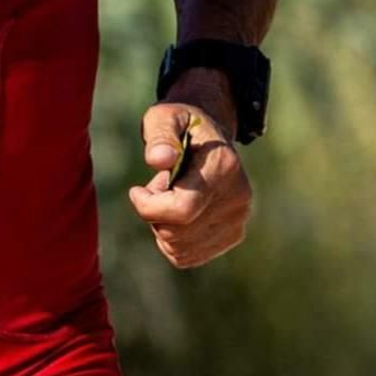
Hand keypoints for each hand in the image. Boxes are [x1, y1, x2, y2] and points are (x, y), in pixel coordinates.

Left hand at [127, 102, 251, 267]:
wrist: (209, 137)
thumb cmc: (179, 125)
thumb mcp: (163, 118)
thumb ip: (159, 136)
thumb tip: (158, 159)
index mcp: (223, 167)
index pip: (182, 209)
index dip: (148, 207)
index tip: (136, 190)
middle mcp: (238, 198)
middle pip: (176, 233)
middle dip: (155, 214)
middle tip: (159, 187)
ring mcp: (238, 219)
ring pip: (179, 249)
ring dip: (163, 227)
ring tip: (171, 197)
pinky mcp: (233, 235)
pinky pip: (187, 257)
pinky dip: (172, 241)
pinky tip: (177, 215)